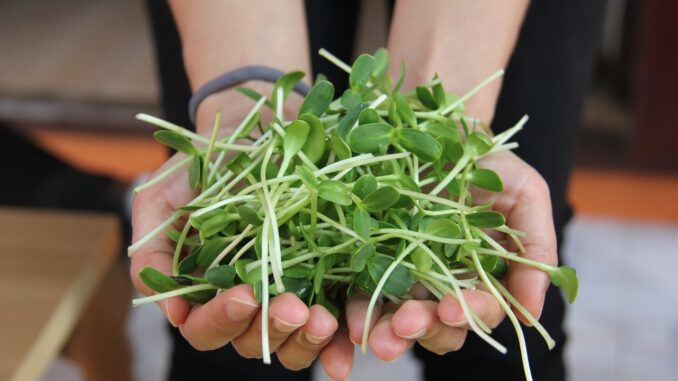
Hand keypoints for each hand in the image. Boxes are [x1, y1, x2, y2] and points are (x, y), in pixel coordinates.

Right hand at [130, 151, 352, 379]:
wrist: (252, 127)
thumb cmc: (202, 164)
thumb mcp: (162, 200)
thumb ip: (154, 254)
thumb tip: (175, 315)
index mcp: (206, 288)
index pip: (206, 328)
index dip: (222, 320)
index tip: (244, 294)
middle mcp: (247, 296)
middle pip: (253, 340)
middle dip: (271, 328)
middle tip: (292, 307)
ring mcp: (286, 289)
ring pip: (292, 339)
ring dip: (306, 338)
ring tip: (321, 318)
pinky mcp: (322, 276)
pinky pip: (332, 319)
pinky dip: (337, 340)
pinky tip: (347, 342)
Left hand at [344, 150, 556, 359]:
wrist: (440, 128)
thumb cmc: (489, 162)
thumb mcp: (527, 194)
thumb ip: (537, 248)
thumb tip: (532, 314)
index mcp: (484, 276)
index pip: (480, 309)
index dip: (469, 314)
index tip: (452, 308)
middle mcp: (445, 284)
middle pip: (437, 325)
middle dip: (422, 330)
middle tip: (404, 325)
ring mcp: (406, 273)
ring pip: (398, 318)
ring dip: (386, 332)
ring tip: (372, 336)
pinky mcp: (372, 258)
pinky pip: (362, 290)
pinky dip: (357, 309)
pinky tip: (351, 318)